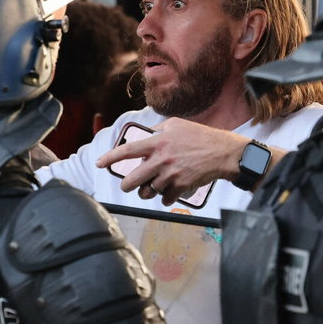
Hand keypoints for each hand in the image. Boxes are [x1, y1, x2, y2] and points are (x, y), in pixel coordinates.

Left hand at [95, 118, 246, 205]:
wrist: (224, 153)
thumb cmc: (200, 136)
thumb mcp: (176, 124)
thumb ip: (157, 130)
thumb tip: (144, 134)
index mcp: (157, 143)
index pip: (126, 151)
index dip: (109, 158)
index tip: (99, 164)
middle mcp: (161, 160)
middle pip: (132, 180)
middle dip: (127, 185)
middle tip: (127, 185)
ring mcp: (170, 175)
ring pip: (148, 191)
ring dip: (148, 191)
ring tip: (152, 186)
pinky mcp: (181, 187)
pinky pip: (164, 199)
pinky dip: (165, 197)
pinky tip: (169, 190)